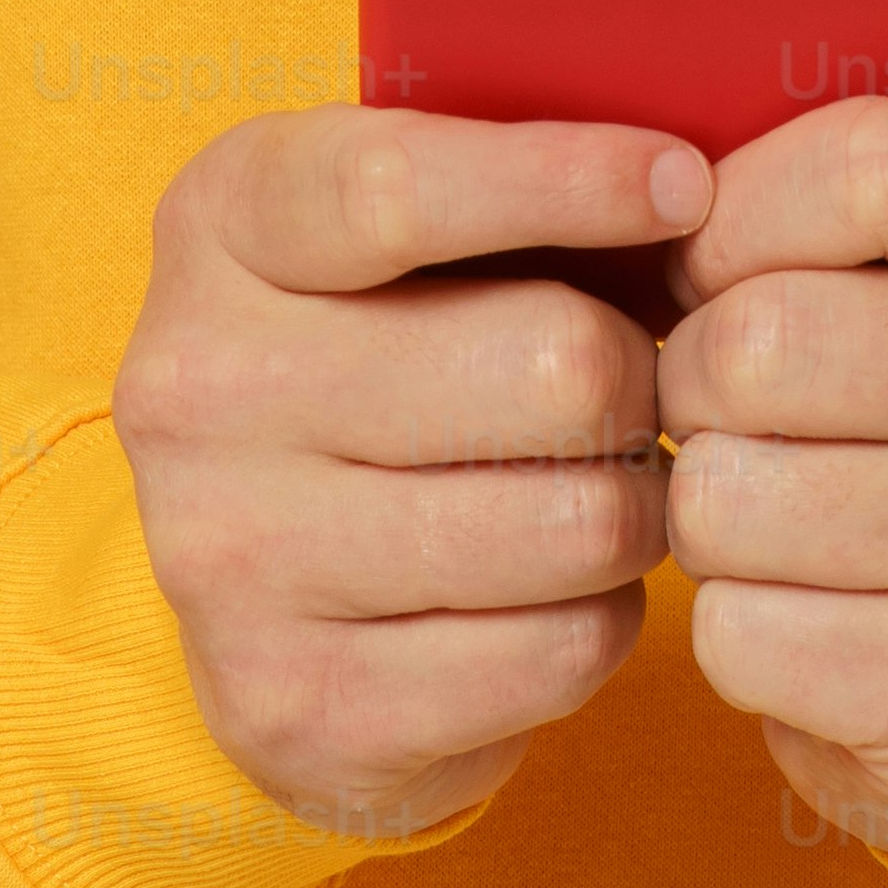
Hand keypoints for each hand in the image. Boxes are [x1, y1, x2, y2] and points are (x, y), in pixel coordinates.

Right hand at [115, 105, 706, 839]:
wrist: (263, 582)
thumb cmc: (396, 349)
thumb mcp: (426, 231)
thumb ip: (537, 185)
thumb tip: (693, 190)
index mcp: (222, 225)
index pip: (400, 188)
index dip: (567, 181)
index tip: (686, 186)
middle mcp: (194, 389)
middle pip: (550, 363)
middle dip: (637, 379)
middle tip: (631, 394)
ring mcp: (228, 560)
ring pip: (578, 524)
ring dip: (633, 509)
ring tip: (596, 489)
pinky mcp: (298, 707)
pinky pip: (562, 651)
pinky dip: (601, 619)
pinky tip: (551, 591)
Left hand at [659, 0, 887, 862]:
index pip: (867, 161)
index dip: (732, 213)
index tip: (711, 249)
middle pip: (768, 341)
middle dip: (699, 377)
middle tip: (734, 399)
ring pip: (733, 496)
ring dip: (706, 509)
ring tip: (774, 499)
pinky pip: (745, 633)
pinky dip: (738, 626)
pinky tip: (810, 608)